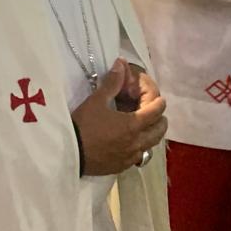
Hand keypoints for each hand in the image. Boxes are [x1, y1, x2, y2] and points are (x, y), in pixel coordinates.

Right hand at [72, 59, 167, 175]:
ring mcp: (130, 156)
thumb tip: (121, 64)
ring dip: (152, 135)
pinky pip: (138, 156)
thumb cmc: (84, 124)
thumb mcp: (96, 101)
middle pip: (159, 131)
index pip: (156, 112)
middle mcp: (137, 142)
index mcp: (133, 124)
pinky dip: (140, 148)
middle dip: (160, 120)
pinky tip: (131, 144)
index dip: (159, 103)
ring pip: (150, 146)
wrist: (70, 152)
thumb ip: (112, 83)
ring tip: (146, 128)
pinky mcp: (122, 166)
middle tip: (156, 113)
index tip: (160, 99)